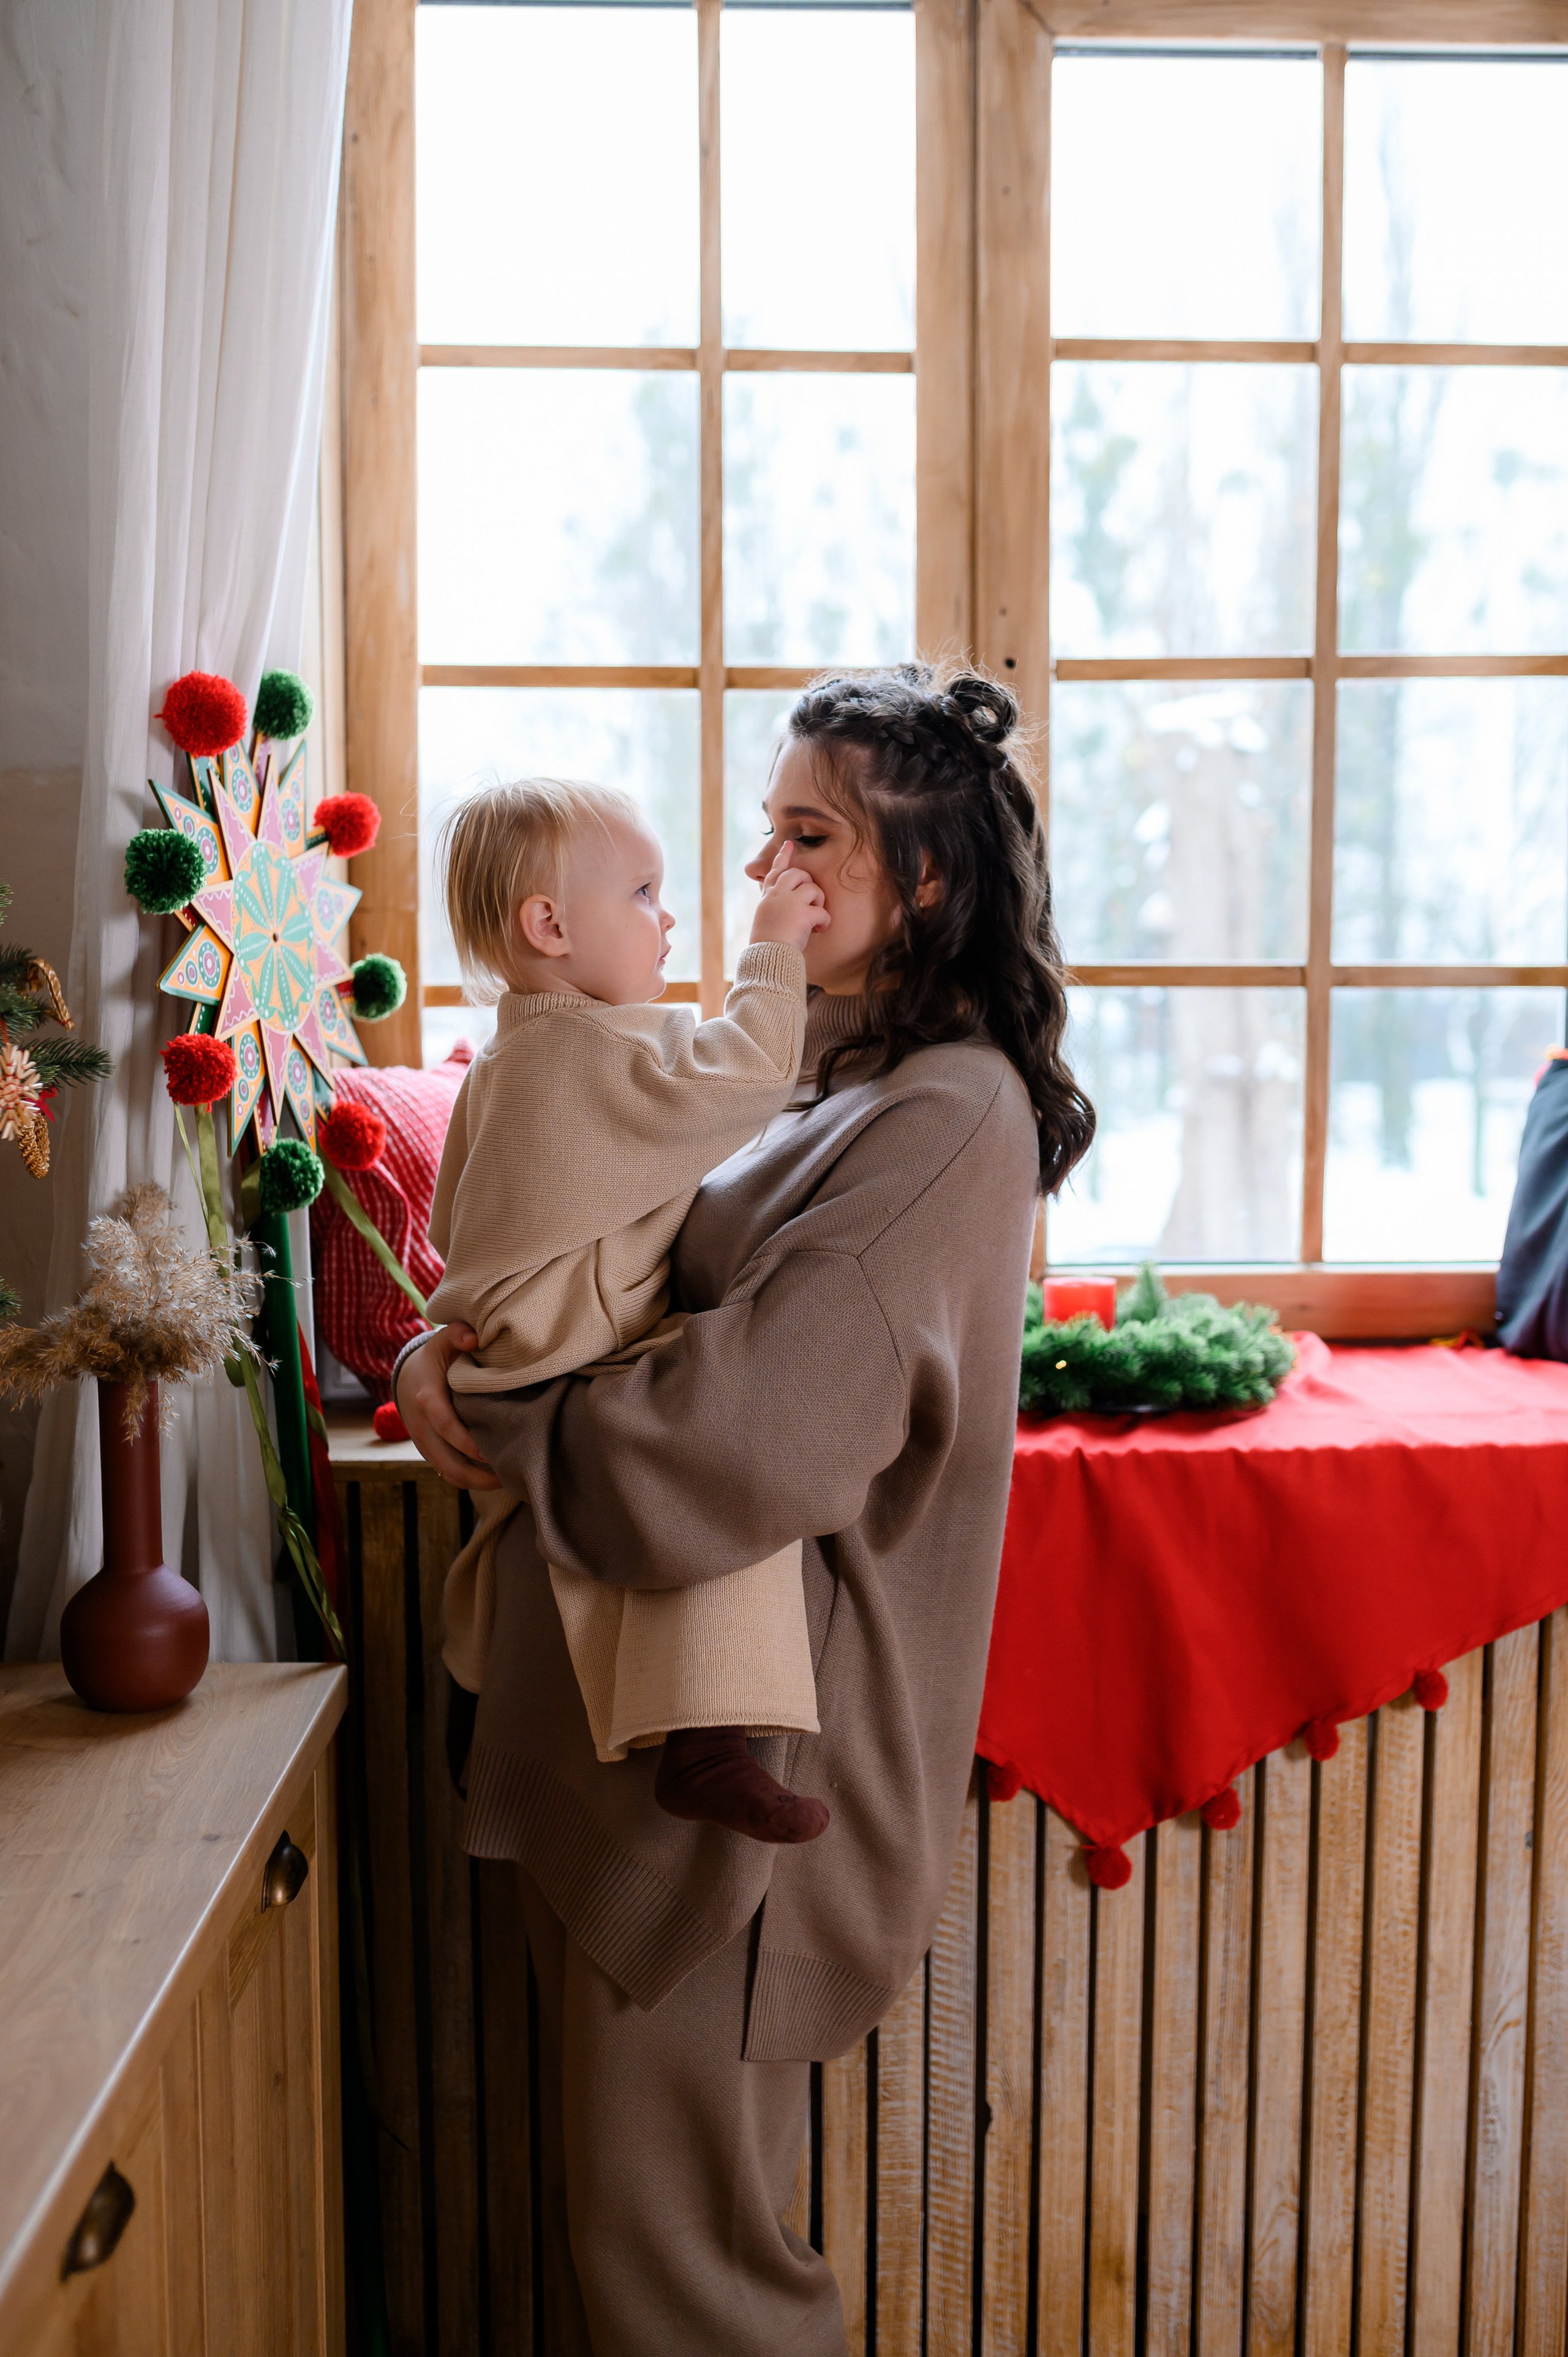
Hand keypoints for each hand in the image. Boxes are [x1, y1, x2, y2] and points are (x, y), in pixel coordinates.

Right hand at [393, 1324, 502, 1488]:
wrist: (408, 1376)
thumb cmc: (436, 1358)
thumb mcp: (443, 1340)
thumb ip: (458, 1334)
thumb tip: (474, 1339)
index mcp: (427, 1399)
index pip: (446, 1427)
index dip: (469, 1443)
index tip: (492, 1453)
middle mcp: (422, 1426)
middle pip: (447, 1461)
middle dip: (476, 1475)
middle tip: (508, 1475)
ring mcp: (423, 1442)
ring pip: (447, 1473)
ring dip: (474, 1482)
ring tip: (504, 1480)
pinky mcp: (428, 1451)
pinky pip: (446, 1472)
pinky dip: (467, 1480)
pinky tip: (490, 1477)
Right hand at [749, 842, 829, 951]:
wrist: (767, 957)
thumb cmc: (766, 945)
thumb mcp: (764, 919)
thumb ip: (773, 906)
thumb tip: (782, 902)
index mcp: (767, 898)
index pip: (775, 872)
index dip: (783, 858)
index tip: (789, 845)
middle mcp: (777, 896)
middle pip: (797, 874)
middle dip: (808, 883)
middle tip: (812, 900)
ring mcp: (789, 903)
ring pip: (812, 888)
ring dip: (818, 902)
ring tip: (816, 919)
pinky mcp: (802, 915)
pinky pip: (821, 911)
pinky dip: (824, 922)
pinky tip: (819, 930)